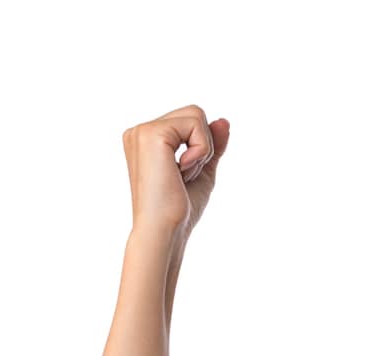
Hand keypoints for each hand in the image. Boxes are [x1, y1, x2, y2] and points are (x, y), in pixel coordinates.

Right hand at [122, 104, 229, 236]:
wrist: (164, 232)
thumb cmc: (179, 212)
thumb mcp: (202, 173)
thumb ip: (211, 145)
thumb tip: (224, 121)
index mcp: (146, 140)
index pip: (189, 123)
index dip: (201, 149)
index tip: (184, 177)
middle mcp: (140, 131)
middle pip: (194, 113)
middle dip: (203, 146)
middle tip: (185, 176)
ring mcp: (143, 130)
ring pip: (196, 114)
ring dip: (202, 150)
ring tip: (181, 175)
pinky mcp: (152, 133)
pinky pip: (196, 123)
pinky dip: (201, 151)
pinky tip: (182, 171)